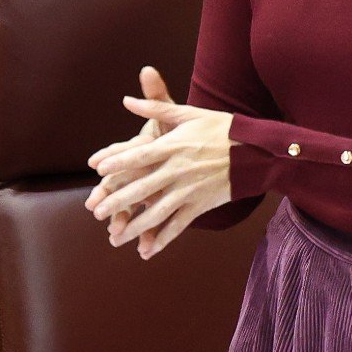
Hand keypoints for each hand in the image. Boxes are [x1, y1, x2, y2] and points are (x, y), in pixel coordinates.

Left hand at [84, 95, 233, 258]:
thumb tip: (126, 99)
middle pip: (143, 187)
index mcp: (174, 145)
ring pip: (157, 212)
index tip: (97, 168)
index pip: (141, 153)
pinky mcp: (201, 205)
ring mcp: (190, 190)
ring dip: (134, 227)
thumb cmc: (220, 128)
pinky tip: (146, 251)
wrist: (256, 151)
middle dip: (117, 201)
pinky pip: (178, 225)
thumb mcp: (189, 113)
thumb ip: (156, 106)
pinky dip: (162, 239)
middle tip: (95, 212)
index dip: (119, 160)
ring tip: (113, 238)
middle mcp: (179, 169)